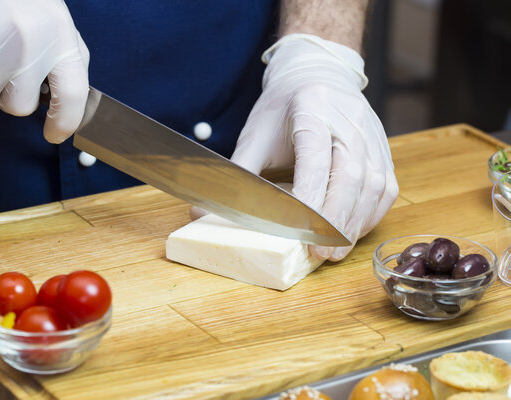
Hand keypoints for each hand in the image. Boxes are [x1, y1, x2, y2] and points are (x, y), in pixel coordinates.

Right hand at [0, 0, 88, 142]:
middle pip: (19, 106)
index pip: (72, 95)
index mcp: (59, 37)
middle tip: (4, 65)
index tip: (55, 133)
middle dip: (9, 95)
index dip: (65, 122)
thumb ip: (65, 56)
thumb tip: (70, 99)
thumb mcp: (54, 18)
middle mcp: (28, 44)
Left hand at [231, 34, 397, 260]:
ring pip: (373, 184)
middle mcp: (349, 120)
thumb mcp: (256, 133)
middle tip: (319, 251)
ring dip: (354, 222)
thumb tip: (201, 211)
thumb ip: (237, 172)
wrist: (317, 76)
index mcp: (312, 109)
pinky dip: (369, 214)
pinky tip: (351, 231)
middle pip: (351, 174)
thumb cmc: (283, 107)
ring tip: (334, 251)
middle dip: (336, 219)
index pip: (316, 157)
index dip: (311, 195)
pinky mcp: (382, 148)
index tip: (300, 229)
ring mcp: (371, 133)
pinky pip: (386, 186)